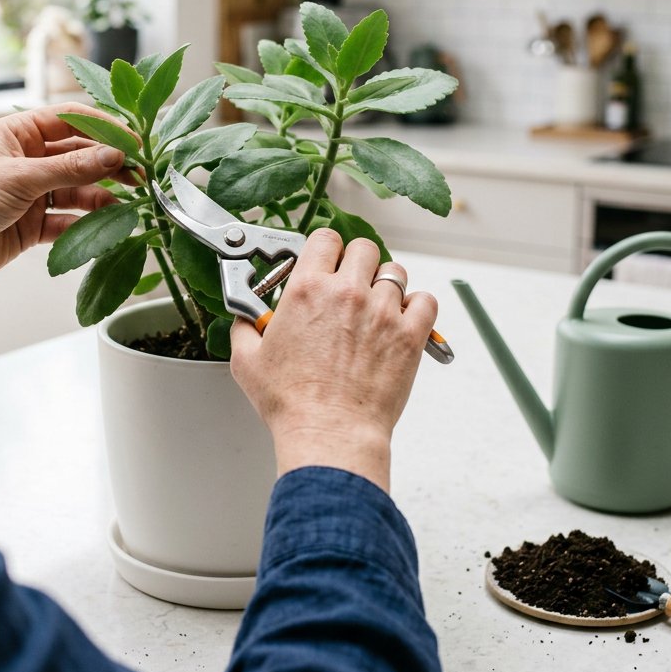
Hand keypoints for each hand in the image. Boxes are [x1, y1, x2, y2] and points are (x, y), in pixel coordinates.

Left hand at [0, 104, 135, 331]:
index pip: (71, 119)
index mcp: (18, 133)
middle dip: (109, 165)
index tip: (135, 141)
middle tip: (141, 176)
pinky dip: (86, 225)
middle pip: (80, 156)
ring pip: (78, 190)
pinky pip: (68, 220)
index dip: (105, 128)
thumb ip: (72, 168)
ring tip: (128, 206)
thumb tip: (116, 155)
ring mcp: (32, 192)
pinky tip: (105, 230)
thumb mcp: (21, 178)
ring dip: (102, 197)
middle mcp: (28, 159)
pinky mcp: (33, 225)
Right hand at [229, 229, 437, 490]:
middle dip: (357, 262)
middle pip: (364, 248)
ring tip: (375, 306)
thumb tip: (246, 318)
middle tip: (350, 283)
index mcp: (307, 289)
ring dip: (385, 285)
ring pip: (395, 272)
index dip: (325, 248)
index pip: (325, 238)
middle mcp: (347, 292)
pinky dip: (417, 306)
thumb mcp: (247, 360)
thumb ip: (245, 327)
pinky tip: (402, 319)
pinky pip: (425, 301)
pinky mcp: (409, 335)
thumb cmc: (291, 402)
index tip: (324, 261)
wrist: (329, 432)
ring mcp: (382, 311)